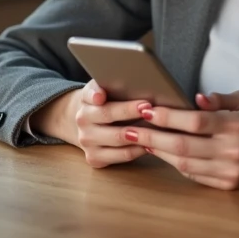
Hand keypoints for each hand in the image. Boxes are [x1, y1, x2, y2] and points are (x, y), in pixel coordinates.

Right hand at [30, 80, 148, 168]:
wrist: (86, 123)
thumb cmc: (105, 101)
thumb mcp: (104, 86)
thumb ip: (111, 81)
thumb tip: (134, 79)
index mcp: (85, 99)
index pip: (93, 94)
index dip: (98, 94)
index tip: (105, 95)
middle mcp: (82, 120)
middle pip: (107, 115)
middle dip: (129, 111)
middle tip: (148, 107)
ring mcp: (86, 141)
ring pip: (117, 138)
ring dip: (139, 133)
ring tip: (157, 126)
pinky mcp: (94, 158)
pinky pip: (121, 155)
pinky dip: (138, 149)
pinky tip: (151, 143)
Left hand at [123, 90, 238, 189]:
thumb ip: (219, 99)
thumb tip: (194, 98)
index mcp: (236, 126)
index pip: (195, 121)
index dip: (168, 116)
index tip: (147, 108)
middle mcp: (232, 151)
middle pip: (184, 145)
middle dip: (153, 136)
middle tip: (131, 128)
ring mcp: (229, 170)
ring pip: (185, 163)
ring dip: (160, 152)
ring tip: (142, 140)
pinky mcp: (227, 184)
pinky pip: (194, 175)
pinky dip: (176, 164)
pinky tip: (164, 153)